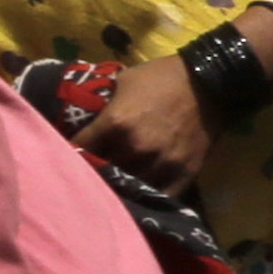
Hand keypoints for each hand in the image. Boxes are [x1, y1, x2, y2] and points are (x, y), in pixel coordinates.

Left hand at [75, 66, 218, 192]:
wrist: (209, 80)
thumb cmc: (161, 77)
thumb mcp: (122, 81)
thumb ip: (102, 104)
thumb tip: (81, 115)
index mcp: (115, 123)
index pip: (77, 149)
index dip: (68, 153)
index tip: (63, 156)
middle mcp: (135, 148)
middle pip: (101, 172)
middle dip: (92, 172)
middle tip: (86, 175)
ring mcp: (160, 163)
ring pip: (129, 187)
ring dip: (119, 187)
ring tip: (111, 189)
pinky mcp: (183, 173)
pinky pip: (160, 196)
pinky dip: (149, 197)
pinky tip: (140, 196)